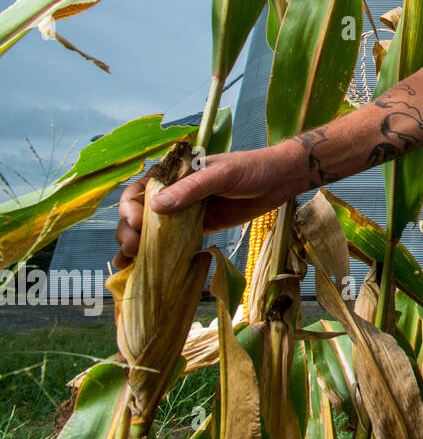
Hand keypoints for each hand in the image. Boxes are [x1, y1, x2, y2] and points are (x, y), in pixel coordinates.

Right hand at [112, 146, 299, 269]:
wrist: (278, 180)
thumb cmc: (250, 169)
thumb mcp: (222, 174)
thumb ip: (192, 188)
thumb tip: (157, 205)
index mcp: (175, 174)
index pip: (141, 189)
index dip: (132, 206)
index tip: (138, 221)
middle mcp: (175, 193)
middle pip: (139, 213)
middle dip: (130, 230)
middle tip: (131, 248)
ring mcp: (185, 212)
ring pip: (150, 230)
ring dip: (135, 245)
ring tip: (127, 262)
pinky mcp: (197, 228)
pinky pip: (171, 241)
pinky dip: (155, 253)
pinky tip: (139, 268)